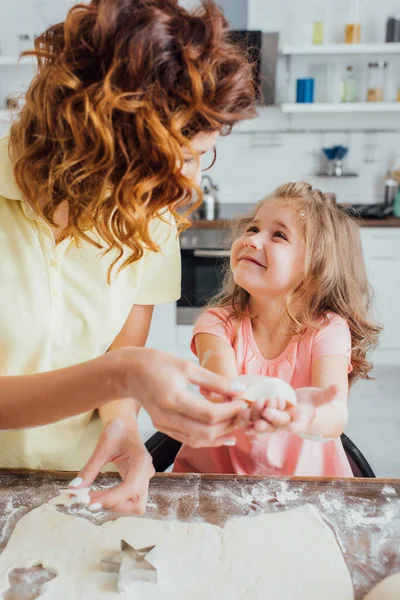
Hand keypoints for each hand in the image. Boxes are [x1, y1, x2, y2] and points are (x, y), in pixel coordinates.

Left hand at [71, 419, 154, 513]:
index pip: (130, 488)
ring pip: (134, 506)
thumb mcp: (102, 447)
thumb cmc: (117, 431)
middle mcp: (146, 474)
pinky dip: (114, 502)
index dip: (111, 498)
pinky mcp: (137, 483)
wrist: (124, 425)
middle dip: (114, 505)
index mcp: (141, 462)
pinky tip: (99, 496)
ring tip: (92, 498)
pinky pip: (129, 500)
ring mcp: (144, 480)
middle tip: (90, 500)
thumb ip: (90, 469)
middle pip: (137, 504)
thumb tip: (74, 489)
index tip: (89, 501)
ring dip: (113, 506)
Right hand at [116, 348, 247, 447]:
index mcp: (173, 398)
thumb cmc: (155, 363)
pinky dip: (208, 438)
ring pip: (198, 440)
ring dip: (221, 435)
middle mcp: (167, 416)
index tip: (244, 401)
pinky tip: (222, 433)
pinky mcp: (163, 428)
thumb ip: (214, 380)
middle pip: (206, 432)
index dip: (231, 410)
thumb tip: (239, 390)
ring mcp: (163, 425)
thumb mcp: (187, 365)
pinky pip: (189, 439)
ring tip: (237, 423)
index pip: (209, 413)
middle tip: (243, 413)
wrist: (127, 372)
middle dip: (229, 424)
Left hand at [242, 385, 338, 435]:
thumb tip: (338, 388)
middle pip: (280, 422)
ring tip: (251, 422)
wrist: (302, 412)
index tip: (293, 428)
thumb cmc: (311, 404)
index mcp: (301, 419)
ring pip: (267, 423)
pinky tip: (242, 424)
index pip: (300, 423)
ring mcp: (276, 422)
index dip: (296, 425)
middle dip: (273, 419)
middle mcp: (288, 423)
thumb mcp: (319, 398)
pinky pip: (257, 421)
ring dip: (259, 422)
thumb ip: (327, 395)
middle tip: (266, 413)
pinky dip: (250, 423)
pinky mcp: (267, 419)